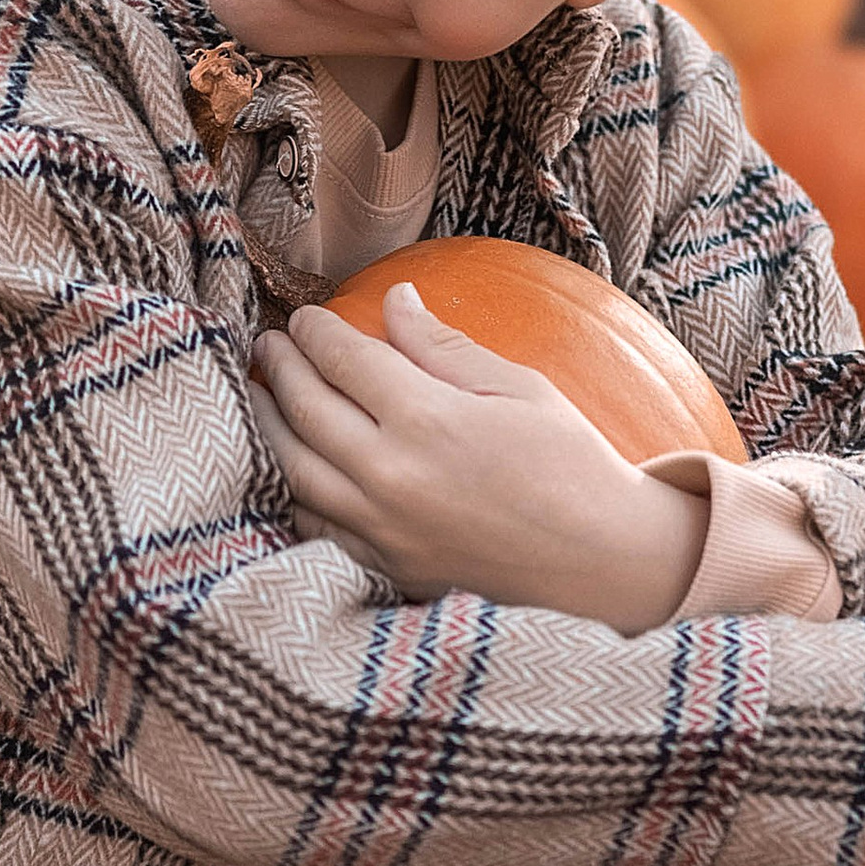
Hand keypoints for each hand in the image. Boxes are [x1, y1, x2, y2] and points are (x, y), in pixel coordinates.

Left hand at [250, 283, 708, 627]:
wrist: (604, 564)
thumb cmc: (573, 465)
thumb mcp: (519, 388)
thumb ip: (444, 346)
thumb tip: (394, 300)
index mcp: (427, 419)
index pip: (343, 360)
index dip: (315, 332)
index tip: (304, 317)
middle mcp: (391, 475)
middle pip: (306, 410)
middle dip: (281, 368)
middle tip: (269, 344)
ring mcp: (382, 528)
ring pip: (295, 470)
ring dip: (268, 426)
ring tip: (259, 396)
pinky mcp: (386, 565)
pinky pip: (315, 525)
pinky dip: (293, 492)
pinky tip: (291, 468)